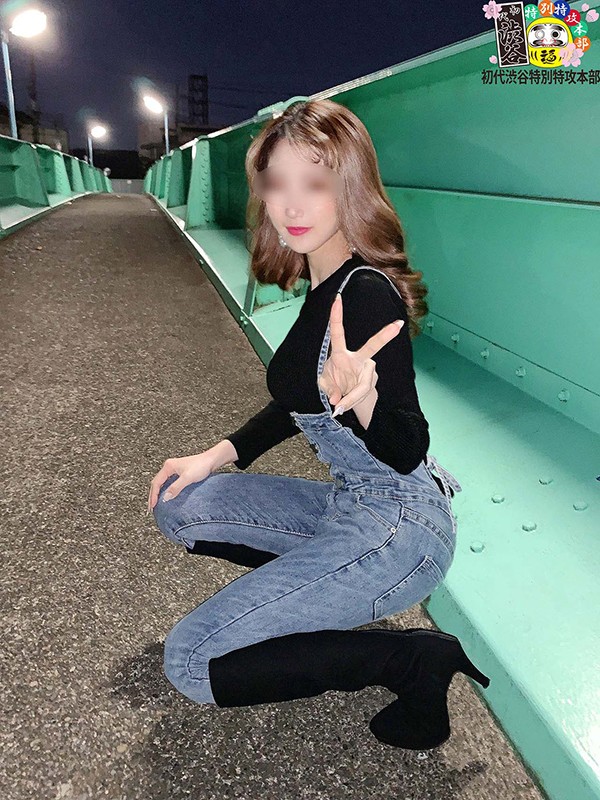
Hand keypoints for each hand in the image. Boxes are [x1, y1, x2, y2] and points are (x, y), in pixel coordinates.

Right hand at [147, 452, 214, 511]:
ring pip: (162, 483)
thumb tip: (165, 498)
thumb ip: (176, 487)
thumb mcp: (187, 478)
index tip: (153, 506)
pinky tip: (167, 497)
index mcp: (168, 466)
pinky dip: (165, 491)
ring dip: (158, 493)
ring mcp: (174, 470)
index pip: (156, 483)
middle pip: (157, 483)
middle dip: (153, 495)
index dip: (153, 495)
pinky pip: (168, 483)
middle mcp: (169, 467)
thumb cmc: (201, 465)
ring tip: (156, 504)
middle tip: (152, 508)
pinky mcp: (180, 473)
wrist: (212, 460)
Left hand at [318, 293, 403, 415]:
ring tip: (338, 407)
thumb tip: (336, 398)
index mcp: (340, 354)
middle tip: (399, 325)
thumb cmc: (334, 384)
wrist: (347, 399)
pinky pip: (361, 394)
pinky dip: (350, 402)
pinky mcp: (370, 383)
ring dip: (350, 397)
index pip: (338, 332)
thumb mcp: (324, 385)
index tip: (338, 298)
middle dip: (385, 336)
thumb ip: (328, 388)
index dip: (336, 316)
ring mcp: (366, 371)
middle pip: (372, 346)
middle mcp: (357, 359)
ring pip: (363, 384)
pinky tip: (341, 407)